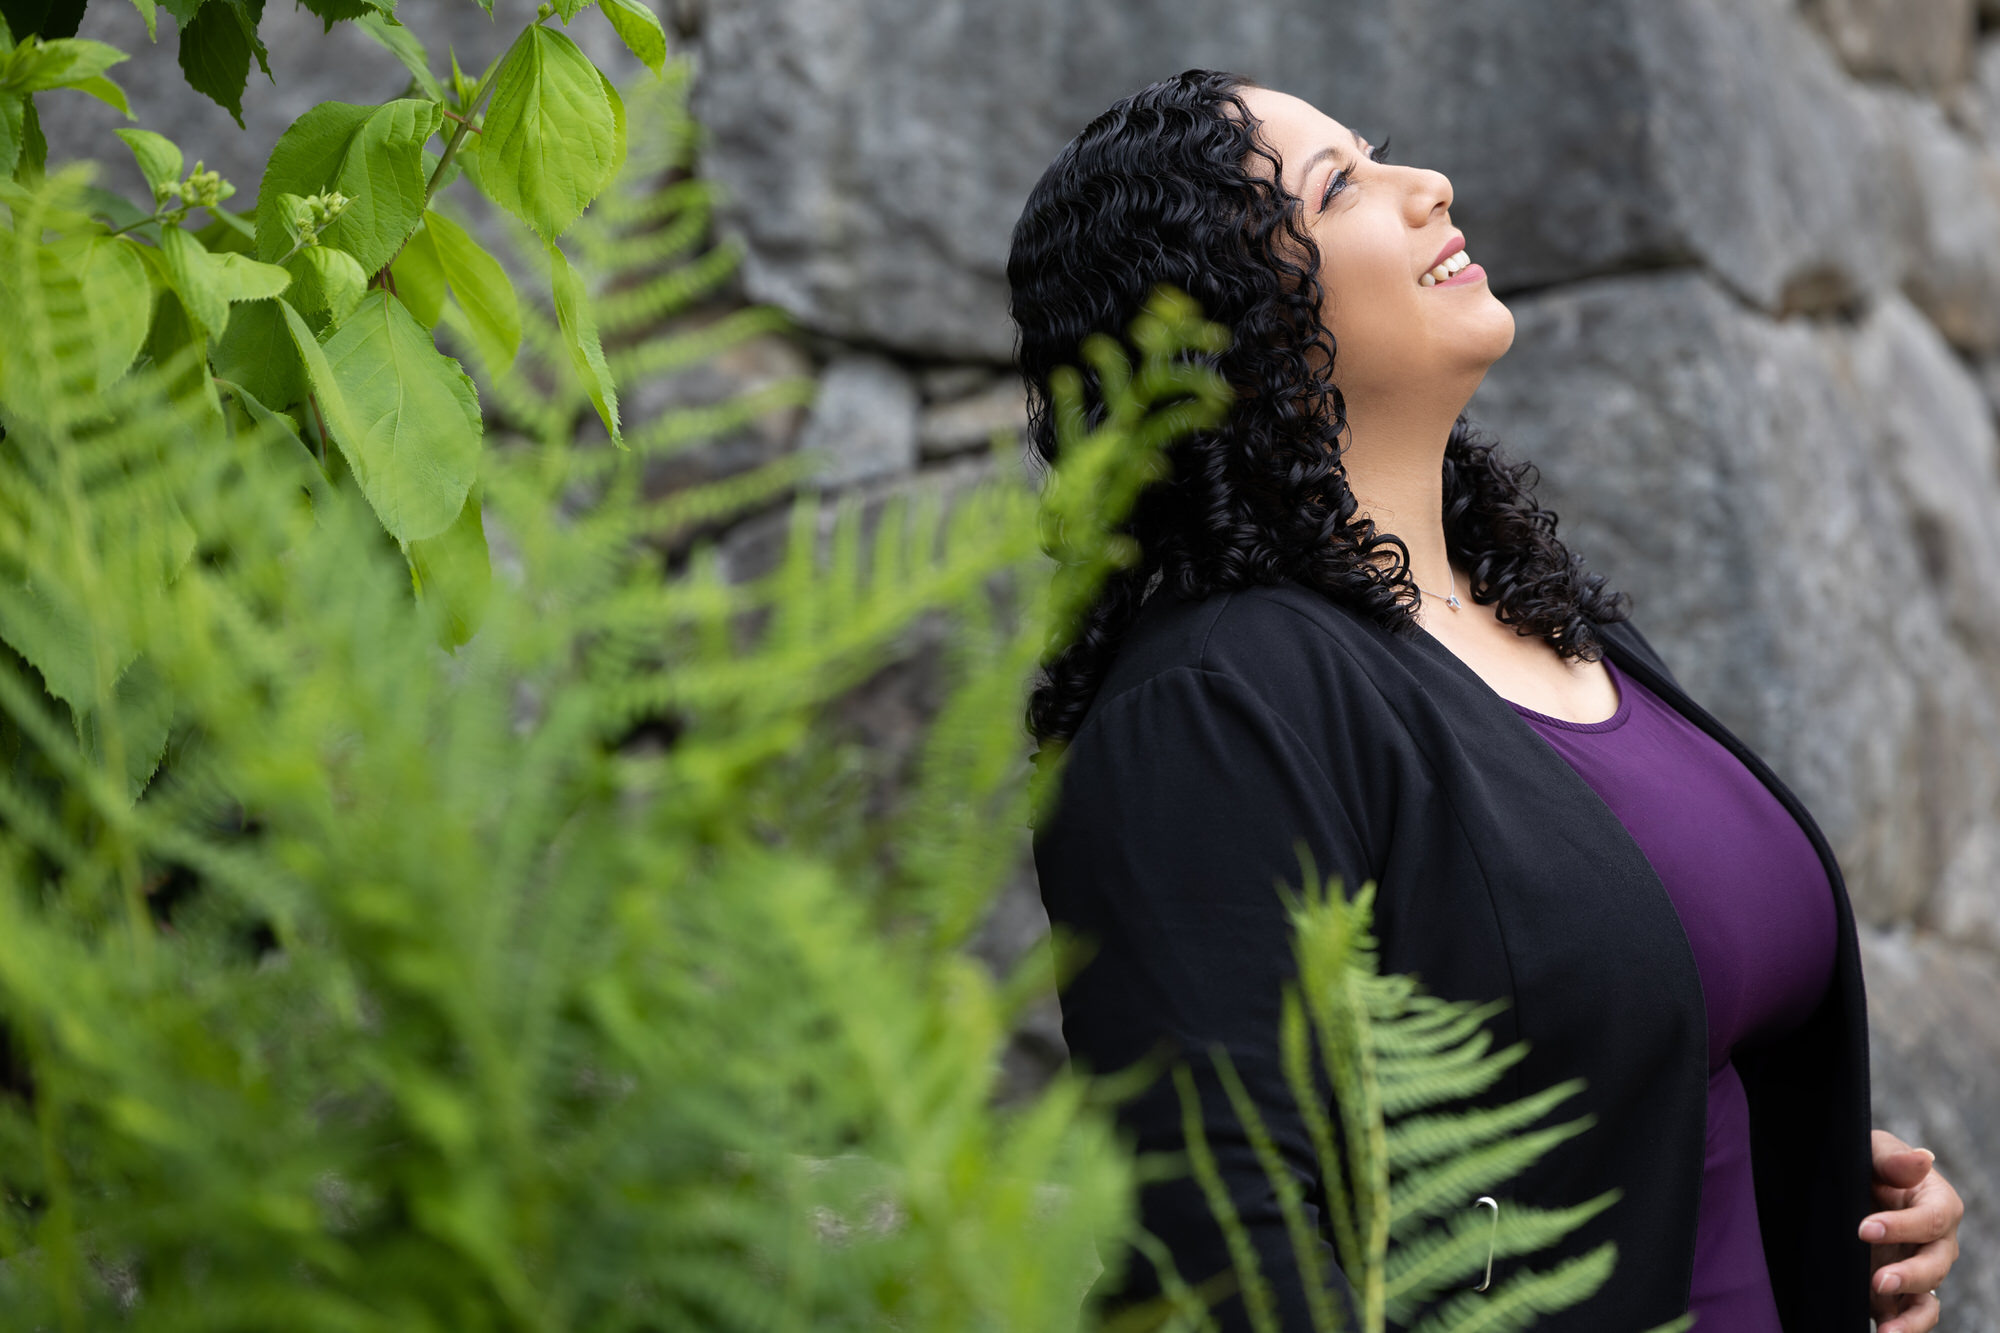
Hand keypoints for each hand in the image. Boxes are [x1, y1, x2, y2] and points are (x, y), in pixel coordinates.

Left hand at [1861, 1129, 1962, 1332]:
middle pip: (1937, 1264)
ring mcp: (1917, 1269)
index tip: (1864, 1229)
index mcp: (1936, 1202)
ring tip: (1888, 1329)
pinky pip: (1911, 1316)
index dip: (1903, 1227)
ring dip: (1911, 1317)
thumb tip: (1924, 1159)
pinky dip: (1904, 1329)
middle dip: (1910, 1275)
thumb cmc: (1863, 1164)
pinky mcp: (1897, 1292)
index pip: (1932, 1219)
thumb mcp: (1872, 1152)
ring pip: (1928, 1298)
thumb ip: (1893, 1160)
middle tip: (1878, 1279)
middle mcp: (1934, 1241)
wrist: (1840, 1186)